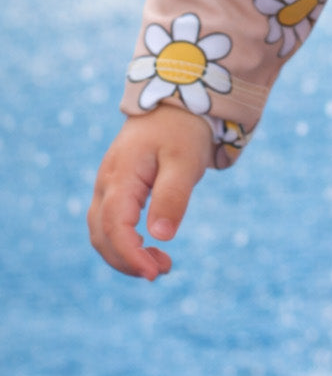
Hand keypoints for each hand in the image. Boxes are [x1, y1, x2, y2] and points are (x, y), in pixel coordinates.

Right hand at [88, 107, 212, 278]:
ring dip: (124, 254)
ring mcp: (108, 185)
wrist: (176, 103)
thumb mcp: (185, 162)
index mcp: (121, 175)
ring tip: (159, 263)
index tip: (155, 272)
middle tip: (162, 270)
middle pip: (101, 235)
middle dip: (126, 261)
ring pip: (101, 231)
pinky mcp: (116, 187)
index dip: (130, 256)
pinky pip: (109, 222)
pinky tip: (148, 245)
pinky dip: (124, 242)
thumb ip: (172, 197)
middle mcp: (106, 182)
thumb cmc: (183, 131)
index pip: (115, 227)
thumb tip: (160, 236)